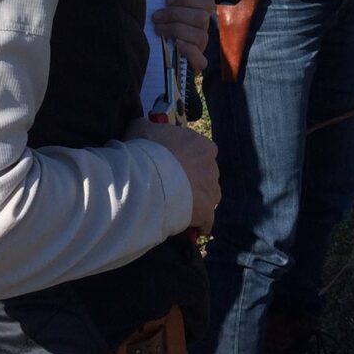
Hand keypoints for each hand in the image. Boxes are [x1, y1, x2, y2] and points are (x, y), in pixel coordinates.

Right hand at [125, 118, 218, 236]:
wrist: (149, 180)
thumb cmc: (147, 151)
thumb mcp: (141, 128)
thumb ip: (147, 127)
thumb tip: (143, 128)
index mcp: (202, 145)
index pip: (201, 151)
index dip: (187, 159)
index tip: (173, 164)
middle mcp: (212, 167)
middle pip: (205, 174)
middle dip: (192, 180)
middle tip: (173, 185)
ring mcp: (211, 190)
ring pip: (208, 196)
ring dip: (197, 201)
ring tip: (179, 206)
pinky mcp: (207, 212)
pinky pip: (207, 221)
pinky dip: (199, 224)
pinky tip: (188, 226)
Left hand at [153, 0, 213, 73]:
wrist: (161, 54)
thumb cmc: (163, 25)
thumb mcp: (168, 11)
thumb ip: (171, 4)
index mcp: (203, 13)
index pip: (208, 2)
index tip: (167, 1)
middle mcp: (206, 29)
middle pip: (201, 18)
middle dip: (175, 15)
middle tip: (156, 17)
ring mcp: (203, 46)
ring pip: (200, 36)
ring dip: (176, 30)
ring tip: (158, 29)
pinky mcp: (198, 62)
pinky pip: (200, 59)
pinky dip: (188, 50)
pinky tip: (176, 44)